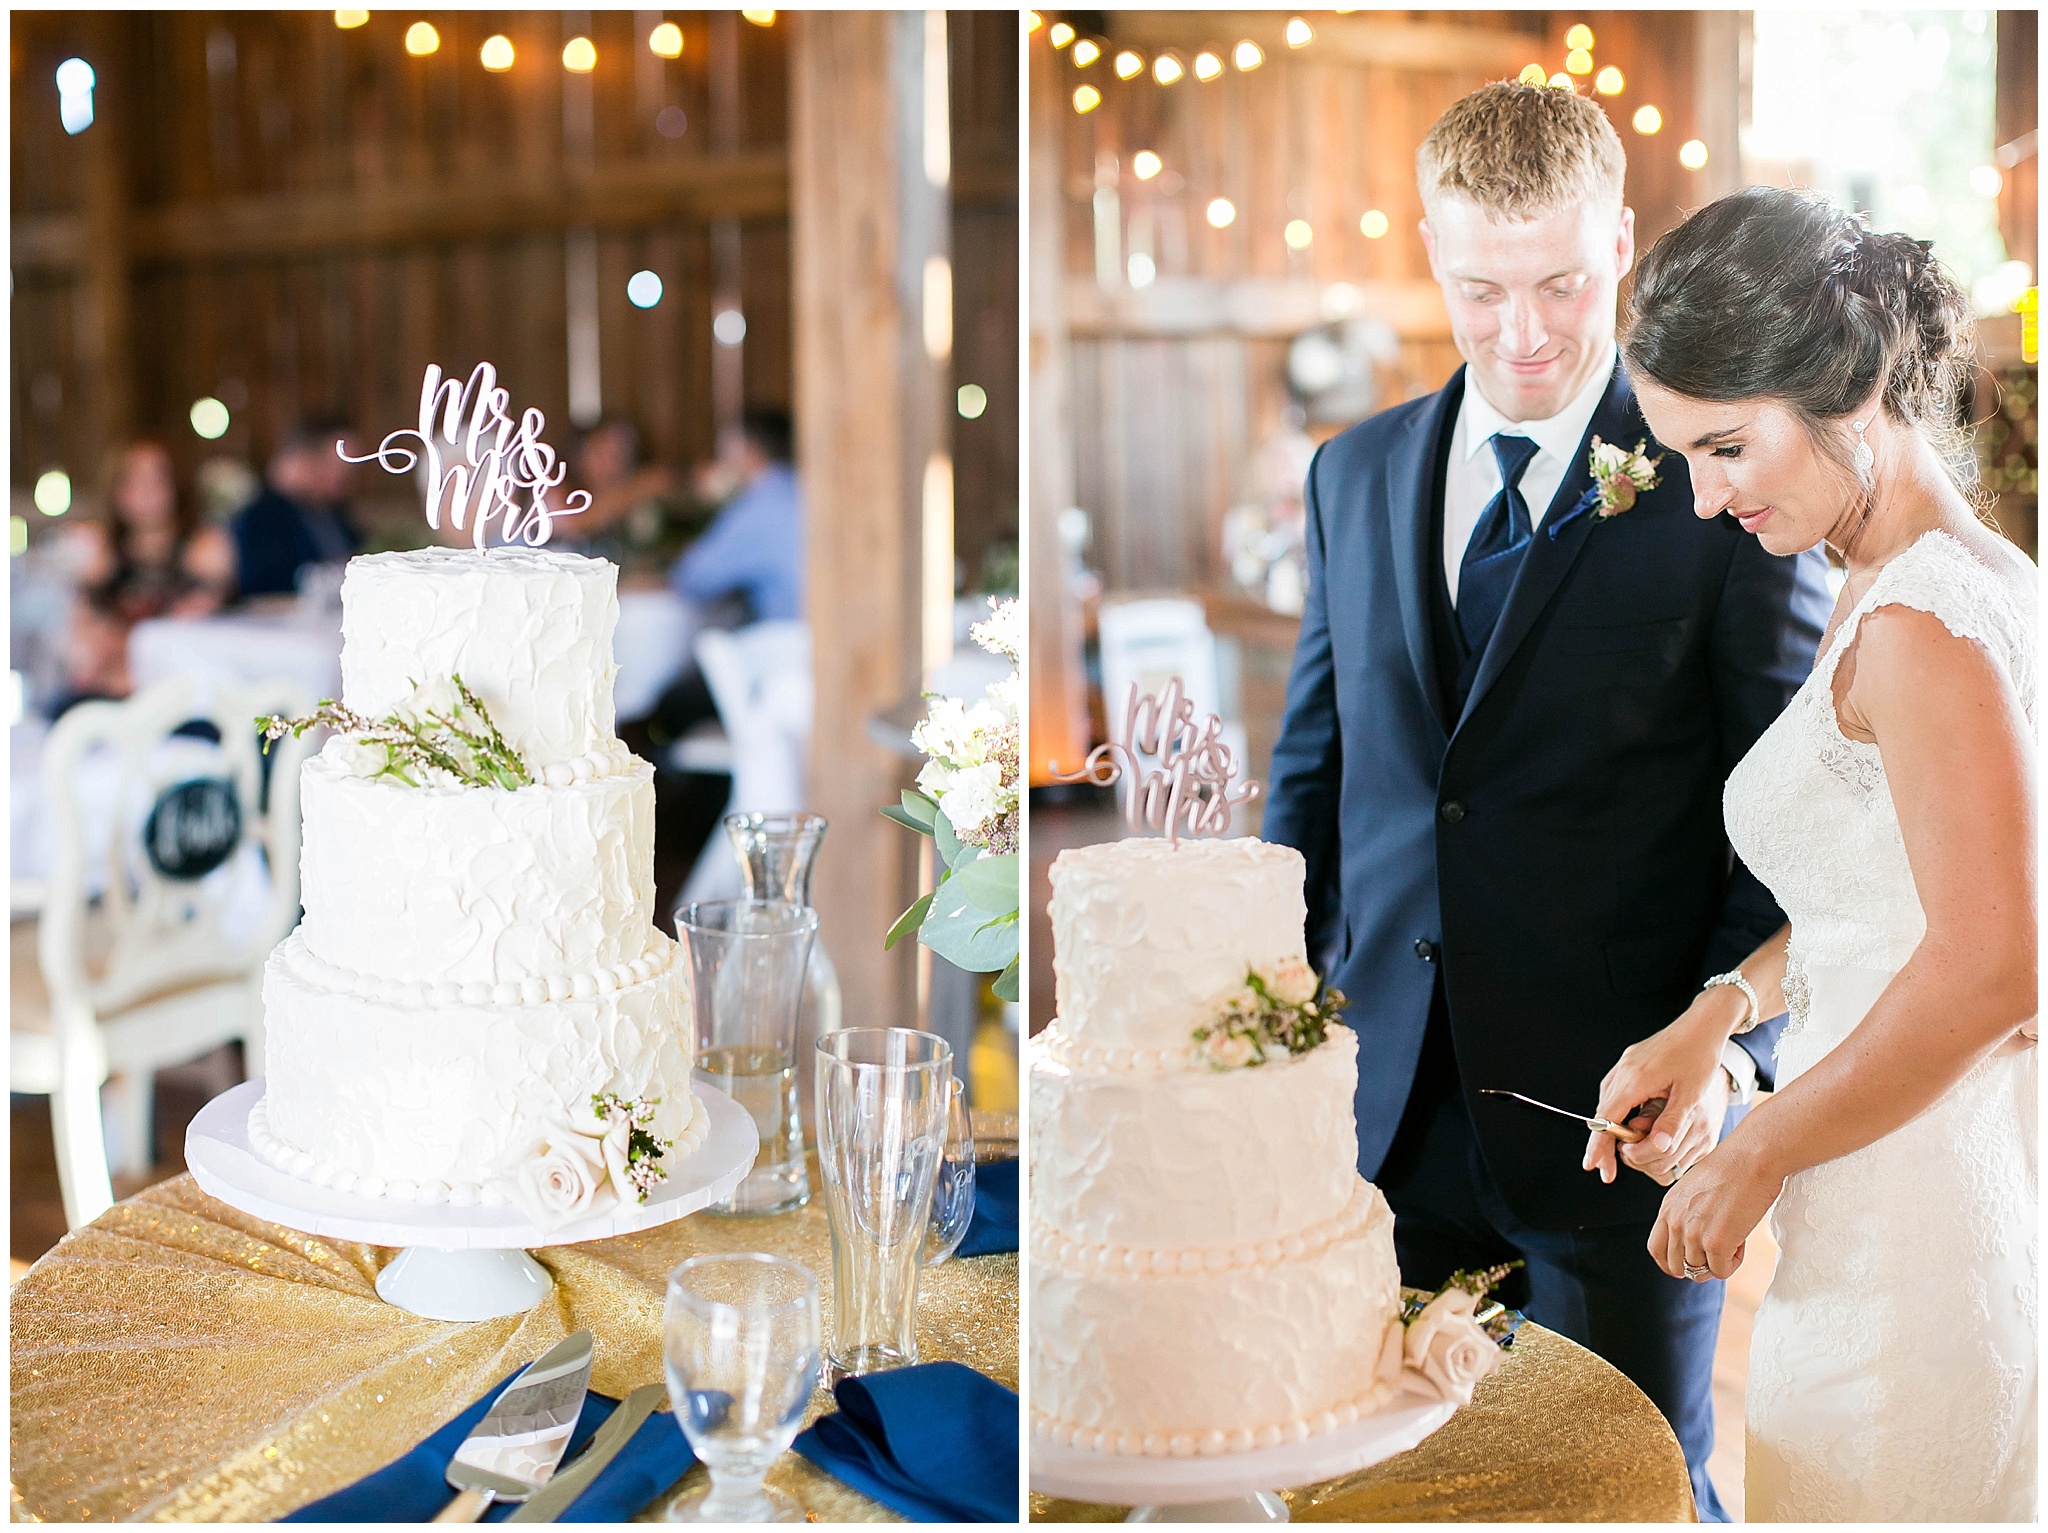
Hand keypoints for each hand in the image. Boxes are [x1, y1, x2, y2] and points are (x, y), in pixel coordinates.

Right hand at [1583, 993, 1742, 1185]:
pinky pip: (1615, 1090)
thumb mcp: (1690, 1094)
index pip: (1607, 1119)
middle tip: (1603, 1170)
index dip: (1598, 1145)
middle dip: (1601, 1143)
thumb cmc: (1700, 1057)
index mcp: (1635, 1079)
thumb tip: (1656, 1148)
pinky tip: (1625, 1123)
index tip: (1592, 1166)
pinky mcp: (1630, 1061)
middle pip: (1602, 1113)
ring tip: (1615, 1152)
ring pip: (1607, 1101)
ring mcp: (1625, 1064)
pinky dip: (1615, 1111)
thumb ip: (1672, 1122)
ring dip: (1608, 1127)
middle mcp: (1623, 1071)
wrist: (1703, 1024)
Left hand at [1649, 1137, 1784, 1281]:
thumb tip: (1693, 1241)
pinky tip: (1742, 1240)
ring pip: (1700, 1271)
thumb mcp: (1693, 1189)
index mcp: (1668, 1208)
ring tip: (1734, 1237)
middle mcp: (1675, 1221)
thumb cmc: (1731, 1169)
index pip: (1656, 1250)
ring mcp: (1693, 1233)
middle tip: (1719, 1252)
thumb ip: (1686, 1213)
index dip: (1672, 1263)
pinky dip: (1734, 1262)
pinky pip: (1721, 1271)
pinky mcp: (1716, 1242)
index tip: (1690, 1263)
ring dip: (1719, 1261)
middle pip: (1676, 1267)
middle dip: (1698, 1267)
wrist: (1752, 1158)